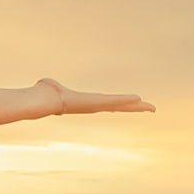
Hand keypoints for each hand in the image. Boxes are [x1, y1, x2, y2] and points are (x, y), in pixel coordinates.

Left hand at [38, 79, 154, 115]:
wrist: (44, 100)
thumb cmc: (45, 94)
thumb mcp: (52, 88)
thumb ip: (51, 86)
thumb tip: (42, 84)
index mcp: (87, 102)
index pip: (108, 103)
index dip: (121, 104)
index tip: (132, 104)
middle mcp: (95, 105)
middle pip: (120, 106)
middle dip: (135, 108)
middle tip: (151, 109)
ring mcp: (97, 105)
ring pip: (122, 105)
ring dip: (137, 107)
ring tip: (151, 108)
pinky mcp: (97, 102)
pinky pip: (116, 101)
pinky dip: (127, 100)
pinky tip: (139, 99)